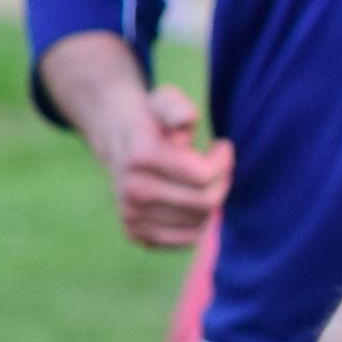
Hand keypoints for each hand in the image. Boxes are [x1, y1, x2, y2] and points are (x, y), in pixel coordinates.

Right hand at [92, 83, 231, 248]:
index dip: (224, 161)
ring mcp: (131, 215)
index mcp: (140, 156)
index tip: (222, 147)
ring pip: (199, 223)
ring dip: (211, 202)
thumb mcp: (164, 101)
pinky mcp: (135, 233)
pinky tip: (193, 202)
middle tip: (219, 167)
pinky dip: (198, 224)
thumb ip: (177, 106)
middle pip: (206, 202)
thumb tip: (186, 120)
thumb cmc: (152, 121)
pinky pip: (185, 240)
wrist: (118, 142)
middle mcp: (132, 189)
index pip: (204, 176)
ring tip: (203, 181)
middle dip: (222, 182)